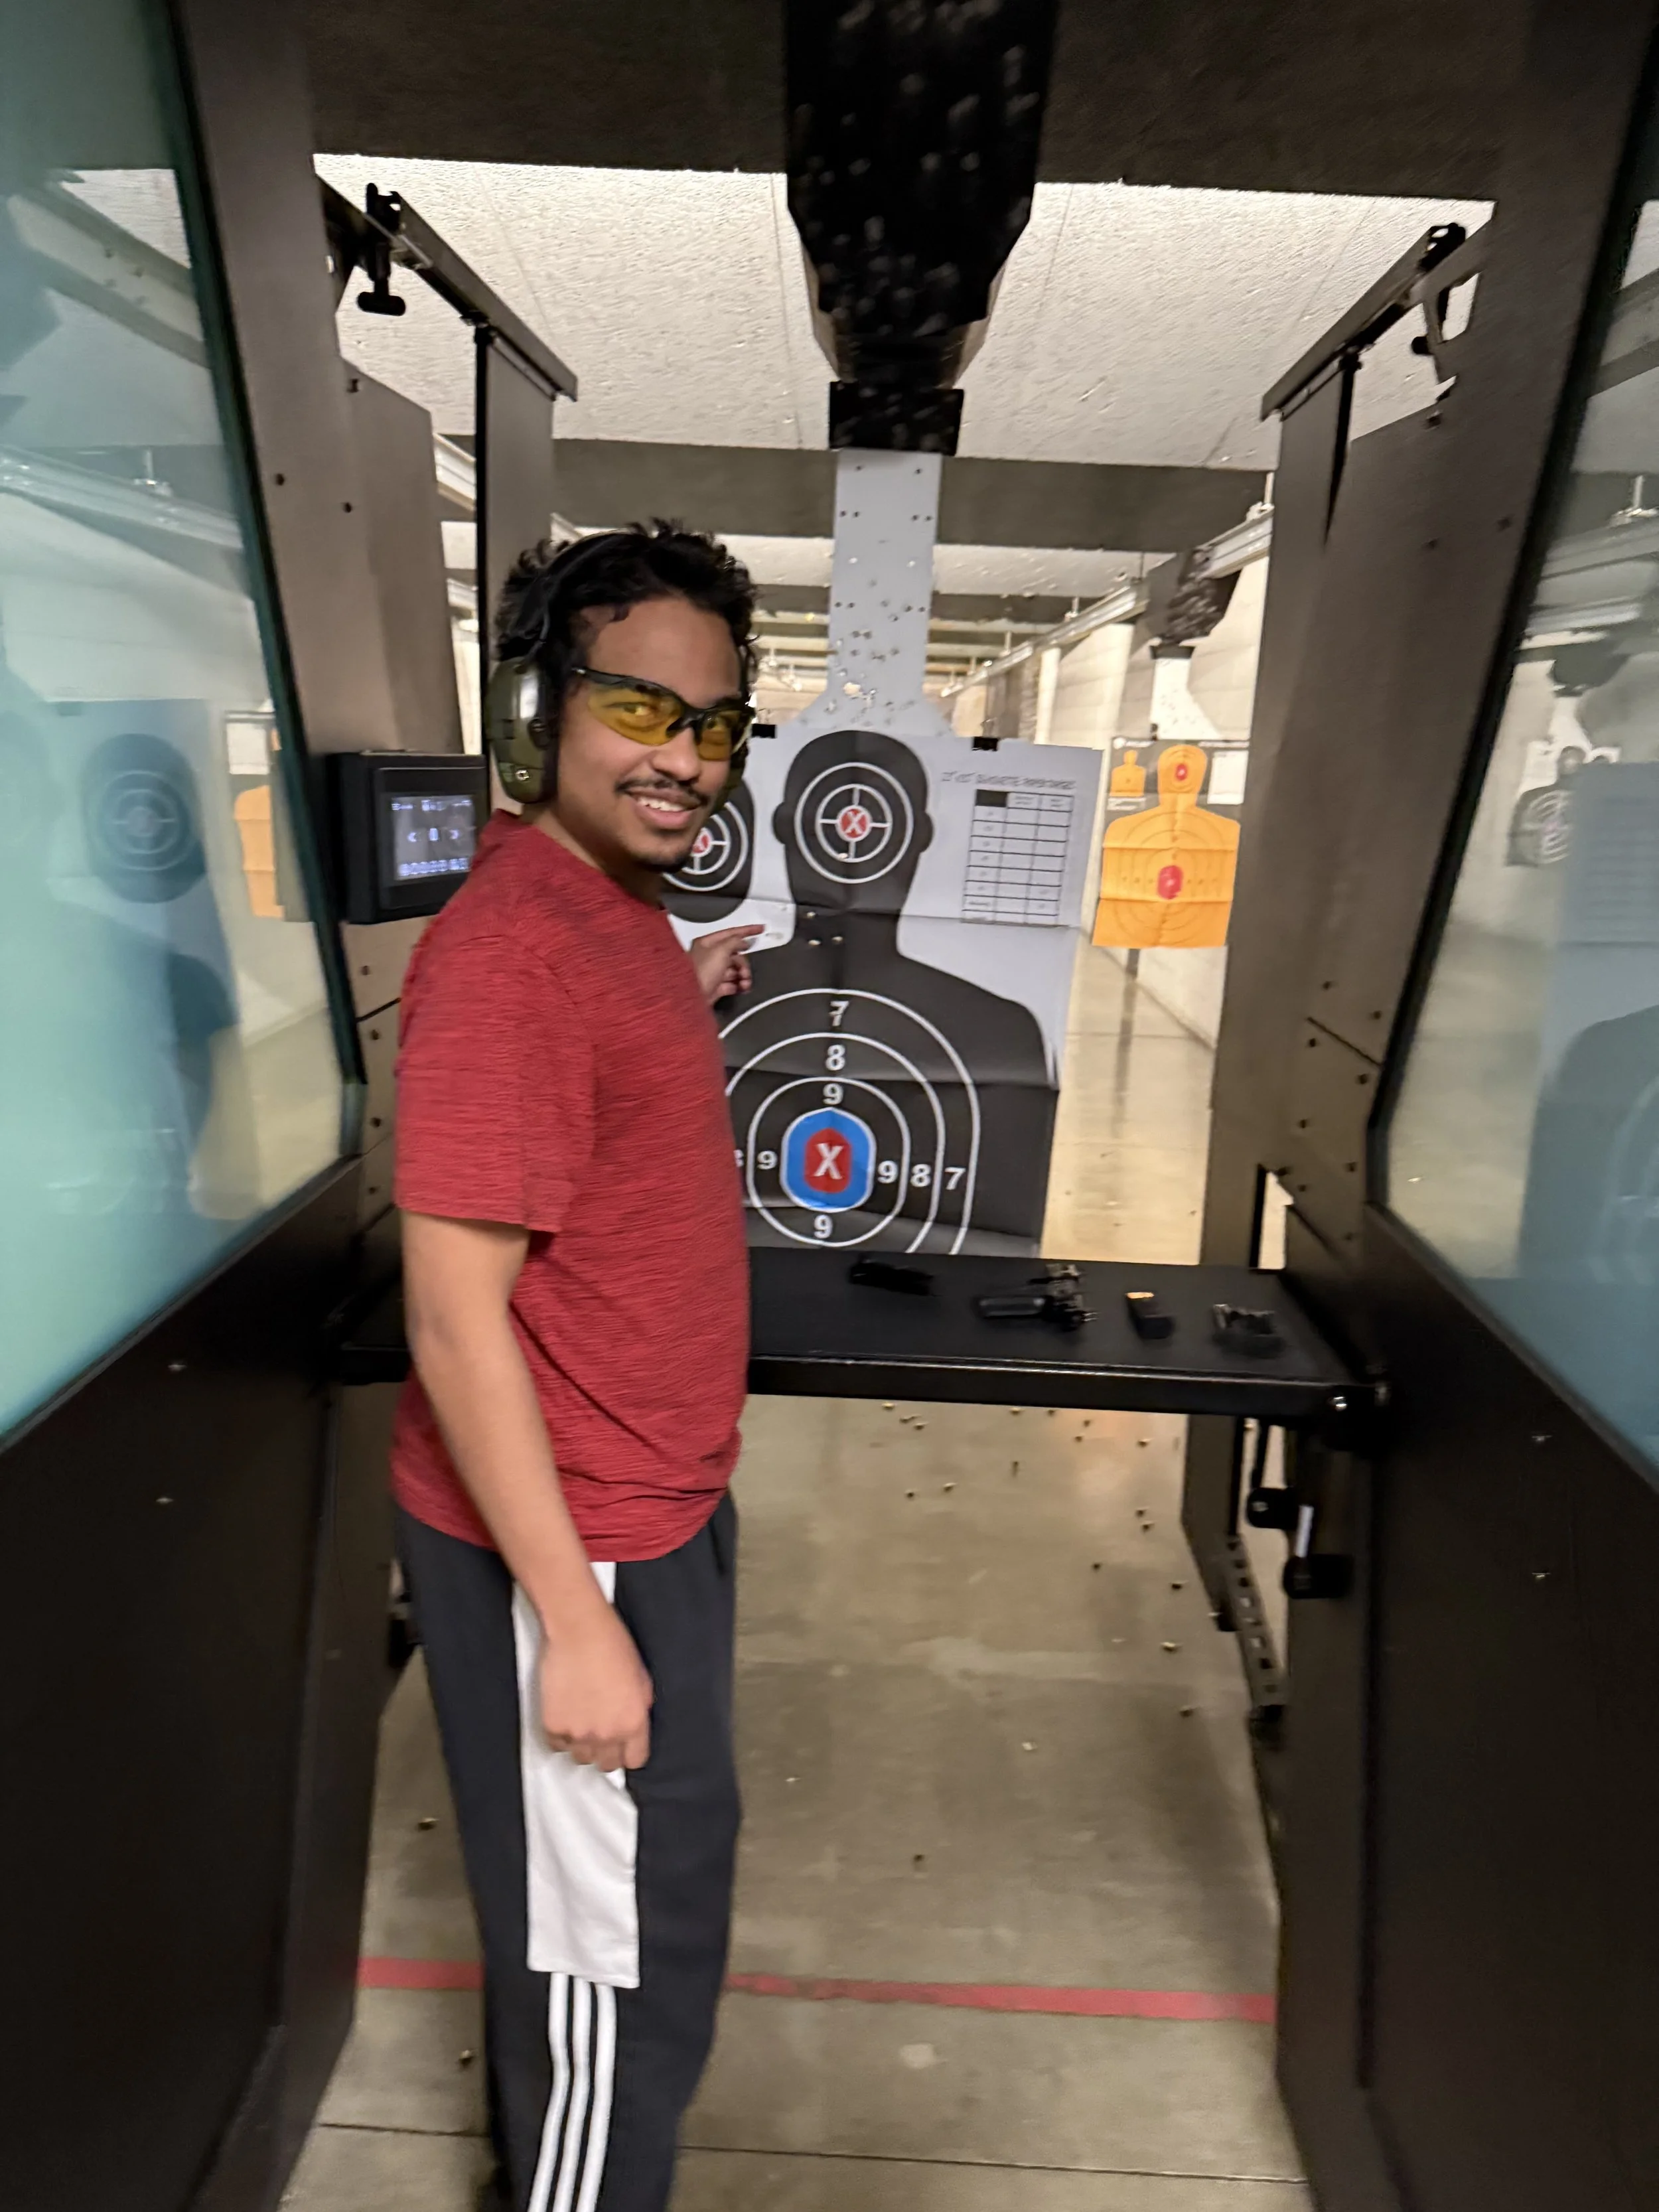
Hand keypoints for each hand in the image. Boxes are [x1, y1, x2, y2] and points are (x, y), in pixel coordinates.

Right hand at [538, 1601, 653, 1771]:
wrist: (578, 1629)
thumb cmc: (612, 1644)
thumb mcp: (642, 1678)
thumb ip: (640, 1708)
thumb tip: (636, 1724)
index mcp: (634, 1723)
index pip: (634, 1760)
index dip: (628, 1752)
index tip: (623, 1745)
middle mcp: (608, 1734)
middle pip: (607, 1764)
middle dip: (606, 1750)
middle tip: (601, 1730)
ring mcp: (579, 1733)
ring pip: (581, 1757)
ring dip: (582, 1743)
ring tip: (581, 1718)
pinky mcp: (553, 1726)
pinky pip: (557, 1745)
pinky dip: (560, 1734)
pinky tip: (565, 1713)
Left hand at [688, 923, 762, 1006]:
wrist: (690, 998)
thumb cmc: (701, 972)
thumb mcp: (720, 951)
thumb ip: (735, 942)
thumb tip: (744, 941)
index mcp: (707, 943)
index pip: (731, 933)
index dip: (747, 930)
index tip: (761, 929)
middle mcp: (708, 956)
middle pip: (734, 955)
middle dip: (744, 964)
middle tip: (745, 971)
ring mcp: (712, 972)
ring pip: (734, 970)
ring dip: (743, 976)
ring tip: (744, 983)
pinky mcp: (715, 987)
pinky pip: (732, 984)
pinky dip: (738, 986)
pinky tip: (741, 988)